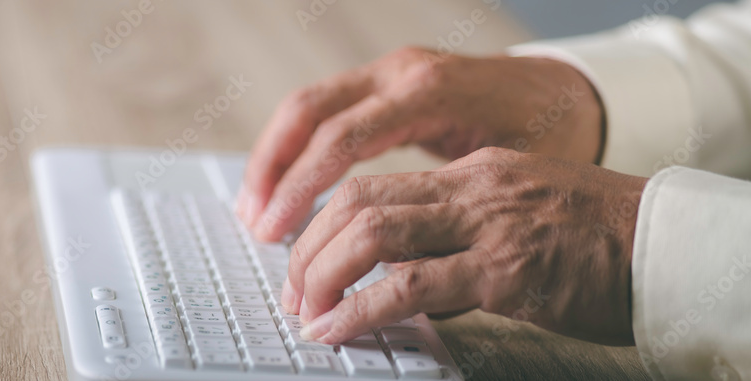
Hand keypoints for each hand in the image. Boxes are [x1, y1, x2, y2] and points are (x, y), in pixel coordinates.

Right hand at [236, 47, 603, 241]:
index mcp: (429, 92)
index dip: (302, 186)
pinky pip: (322, 109)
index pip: (343, 136)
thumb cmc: (549, 129)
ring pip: (306, 105)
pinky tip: (283, 185)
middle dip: (273, 169)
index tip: (275, 228)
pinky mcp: (382, 84)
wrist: (567, 89)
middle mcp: (399, 73)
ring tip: (254, 209)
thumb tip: (403, 285)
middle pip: (308, 111)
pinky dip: (295, 148)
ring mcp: (388, 73)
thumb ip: (455, 223)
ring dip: (274, 157)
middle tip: (255, 222)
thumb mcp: (511, 176)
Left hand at [283, 147, 645, 345]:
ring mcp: (488, 227)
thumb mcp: (521, 211)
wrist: (669, 245)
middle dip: (309, 250)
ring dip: (323, 276)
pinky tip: (339, 328)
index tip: (304, 261)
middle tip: (293, 292)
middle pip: (359, 206)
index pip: (374, 187)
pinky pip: (412, 286)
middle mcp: (473, 190)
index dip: (324, 225)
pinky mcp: (507, 271)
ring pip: (373, 236)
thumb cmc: (599, 238)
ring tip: (307, 312)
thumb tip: (403, 268)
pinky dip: (362, 309)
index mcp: (473, 173)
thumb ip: (462, 227)